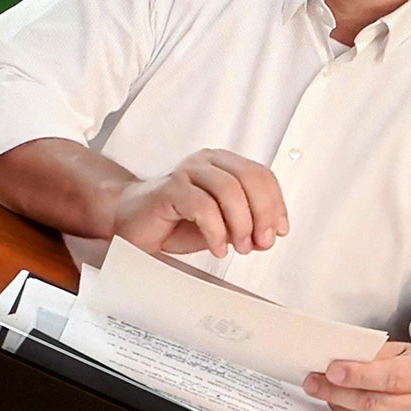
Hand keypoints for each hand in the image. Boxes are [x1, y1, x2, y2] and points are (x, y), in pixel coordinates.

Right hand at [111, 149, 287, 256]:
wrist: (131, 223)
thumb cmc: (174, 222)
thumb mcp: (220, 225)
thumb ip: (245, 225)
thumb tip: (269, 235)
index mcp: (222, 164)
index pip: (261, 175)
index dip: (275, 203)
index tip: (278, 230)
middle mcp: (206, 162)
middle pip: (249, 178)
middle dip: (262, 214)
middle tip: (261, 242)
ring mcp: (186, 172)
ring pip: (229, 190)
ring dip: (241, 224)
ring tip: (239, 247)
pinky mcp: (169, 189)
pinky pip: (203, 206)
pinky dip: (216, 232)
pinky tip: (217, 248)